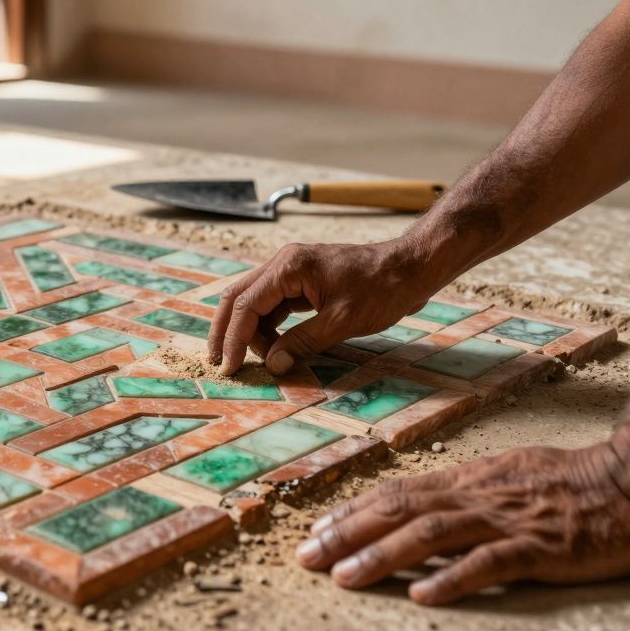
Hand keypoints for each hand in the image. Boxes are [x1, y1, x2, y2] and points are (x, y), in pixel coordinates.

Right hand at [207, 239, 437, 375]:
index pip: (245, 305)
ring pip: (253, 302)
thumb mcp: (342, 322)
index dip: (234, 338)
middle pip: (238, 297)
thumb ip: (303, 342)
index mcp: (289, 268)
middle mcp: (283, 264)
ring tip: (256, 361)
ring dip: (249, 331)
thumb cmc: (382, 289)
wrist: (410, 268)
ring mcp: (291, 271)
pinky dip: (267, 327)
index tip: (230, 367)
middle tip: (219, 362)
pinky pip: (273, 305)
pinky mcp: (302, 282)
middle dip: (226, 331)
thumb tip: (274, 365)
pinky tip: (272, 347)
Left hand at [295, 444, 629, 604]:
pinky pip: (491, 562)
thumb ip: (464, 491)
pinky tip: (423, 594)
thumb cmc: (573, 481)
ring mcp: (507, 519)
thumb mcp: (506, 476)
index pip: (397, 493)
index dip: (352, 512)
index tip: (316, 531)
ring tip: (346, 577)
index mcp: (469, 480)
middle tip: (307, 557)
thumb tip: (420, 504)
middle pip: (400, 510)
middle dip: (348, 534)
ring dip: (383, 555)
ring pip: (432, 533)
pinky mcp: (541, 547)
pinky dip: (453, 578)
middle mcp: (478, 495)